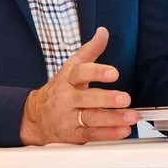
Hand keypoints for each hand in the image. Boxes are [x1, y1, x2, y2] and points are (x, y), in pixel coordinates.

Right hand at [19, 27, 139, 144]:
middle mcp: (67, 98)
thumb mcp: (71, 66)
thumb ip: (90, 50)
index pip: (81, 73)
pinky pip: (92, 134)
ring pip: (91, 118)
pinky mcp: (74, 135)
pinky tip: (122, 130)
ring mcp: (70, 117)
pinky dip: (108, 133)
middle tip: (124, 98)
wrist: (36, 116)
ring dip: (113, 118)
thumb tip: (103, 32)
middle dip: (107, 98)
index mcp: (68, 78)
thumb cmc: (59, 88)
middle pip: (87, 98)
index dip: (97, 72)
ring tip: (130, 115)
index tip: (113, 73)